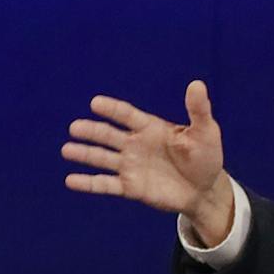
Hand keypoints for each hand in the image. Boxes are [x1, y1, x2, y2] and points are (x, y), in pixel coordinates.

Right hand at [62, 81, 234, 244]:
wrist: (205, 190)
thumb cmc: (206, 157)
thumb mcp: (206, 132)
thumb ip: (198, 110)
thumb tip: (197, 84)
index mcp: (150, 128)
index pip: (127, 115)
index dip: (112, 109)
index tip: (95, 103)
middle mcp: (135, 145)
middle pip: (109, 135)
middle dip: (92, 131)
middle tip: (74, 127)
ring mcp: (130, 166)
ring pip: (102, 158)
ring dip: (84, 154)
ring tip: (67, 150)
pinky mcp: (130, 187)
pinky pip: (105, 184)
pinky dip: (88, 183)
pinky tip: (71, 180)